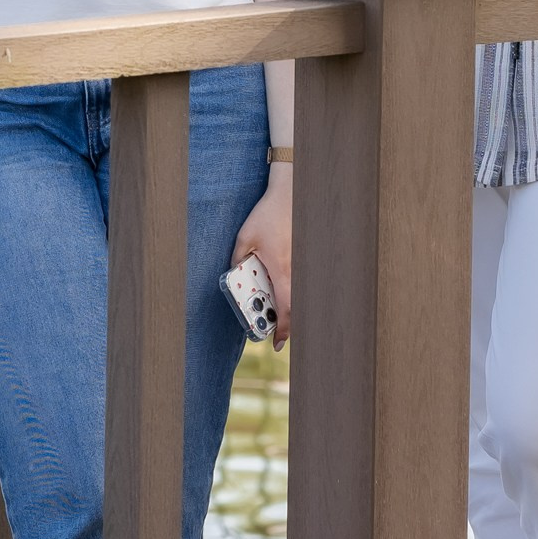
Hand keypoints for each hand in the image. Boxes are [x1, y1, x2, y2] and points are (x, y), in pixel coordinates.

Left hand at [230, 171, 292, 346]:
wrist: (290, 194)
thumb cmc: (267, 215)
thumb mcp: (245, 237)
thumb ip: (237, 259)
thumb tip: (234, 275)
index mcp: (281, 269)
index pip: (286, 308)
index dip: (283, 330)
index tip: (277, 344)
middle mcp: (295, 269)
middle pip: (294, 306)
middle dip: (285, 323)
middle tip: (272, 332)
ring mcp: (301, 262)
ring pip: (297, 293)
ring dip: (287, 305)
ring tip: (273, 311)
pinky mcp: (302, 255)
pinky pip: (298, 279)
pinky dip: (289, 288)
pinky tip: (278, 285)